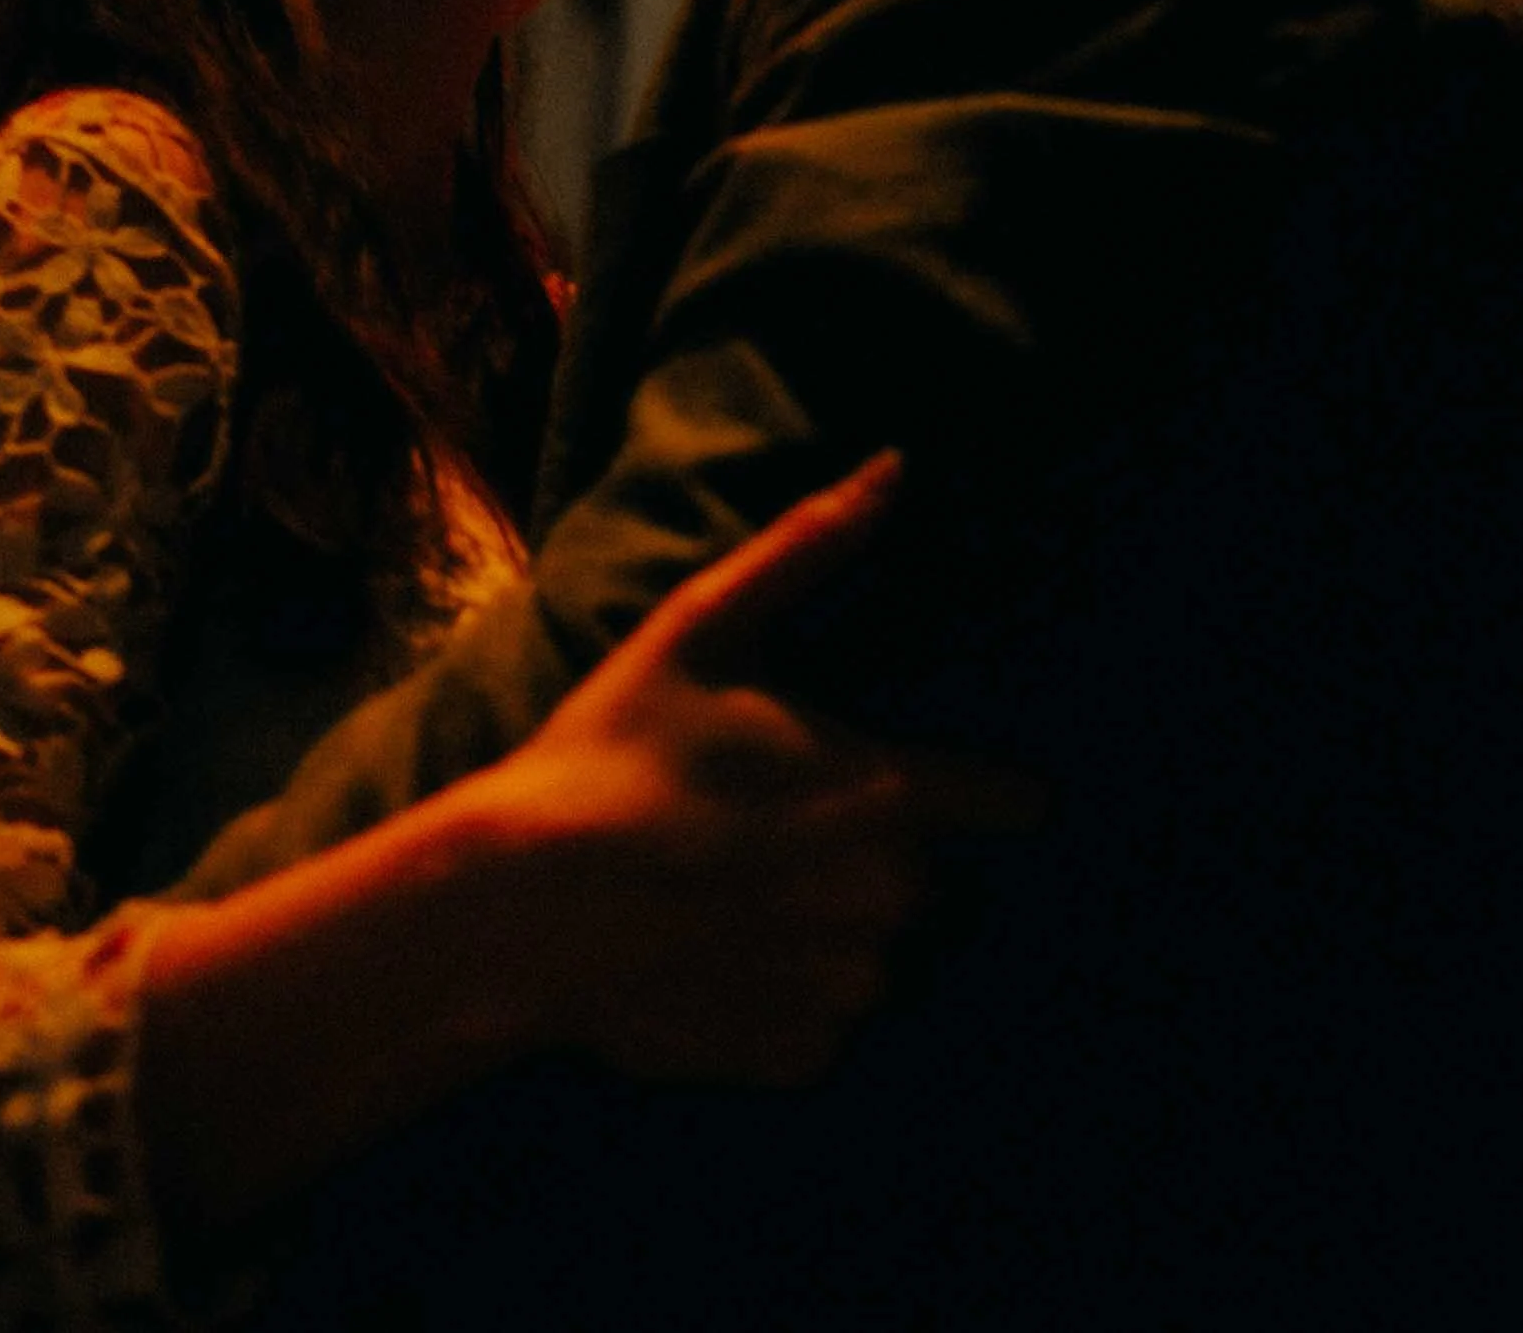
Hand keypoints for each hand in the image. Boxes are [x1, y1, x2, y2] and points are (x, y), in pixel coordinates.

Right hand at [470, 458, 1039, 1087]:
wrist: (519, 906)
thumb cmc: (613, 750)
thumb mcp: (702, 625)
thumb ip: (811, 547)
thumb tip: (895, 466)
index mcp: (884, 793)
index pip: (1003, 801)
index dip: (995, 792)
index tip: (996, 795)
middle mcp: (887, 901)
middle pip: (920, 873)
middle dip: (867, 851)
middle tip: (772, 828)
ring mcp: (844, 989)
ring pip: (872, 950)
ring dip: (828, 928)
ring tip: (736, 893)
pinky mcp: (798, 1057)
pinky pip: (823, 1022)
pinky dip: (785, 996)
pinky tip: (716, 955)